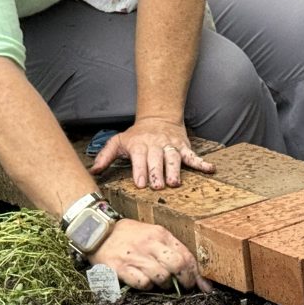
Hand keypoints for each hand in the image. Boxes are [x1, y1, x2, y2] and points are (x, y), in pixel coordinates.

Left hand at [89, 116, 214, 188]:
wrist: (159, 117)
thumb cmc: (137, 135)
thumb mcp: (118, 141)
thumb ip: (105, 156)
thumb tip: (93, 171)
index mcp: (139, 145)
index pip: (140, 157)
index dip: (140, 170)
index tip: (140, 183)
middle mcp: (156, 145)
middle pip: (157, 159)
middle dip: (158, 172)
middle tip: (158, 186)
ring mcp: (171, 146)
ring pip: (174, 158)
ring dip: (175, 170)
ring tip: (175, 183)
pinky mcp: (183, 147)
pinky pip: (193, 156)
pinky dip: (202, 163)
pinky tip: (210, 170)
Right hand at [91, 218, 211, 291]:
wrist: (97, 231)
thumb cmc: (129, 235)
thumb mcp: (151, 233)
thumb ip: (169, 248)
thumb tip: (190, 269)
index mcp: (160, 234)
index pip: (186, 254)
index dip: (197, 273)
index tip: (204, 286)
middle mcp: (150, 243)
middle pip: (177, 264)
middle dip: (186, 280)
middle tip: (185, 287)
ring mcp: (135, 256)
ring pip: (161, 276)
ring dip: (166, 285)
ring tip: (162, 284)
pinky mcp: (120, 268)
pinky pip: (142, 283)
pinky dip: (147, 286)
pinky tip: (144, 283)